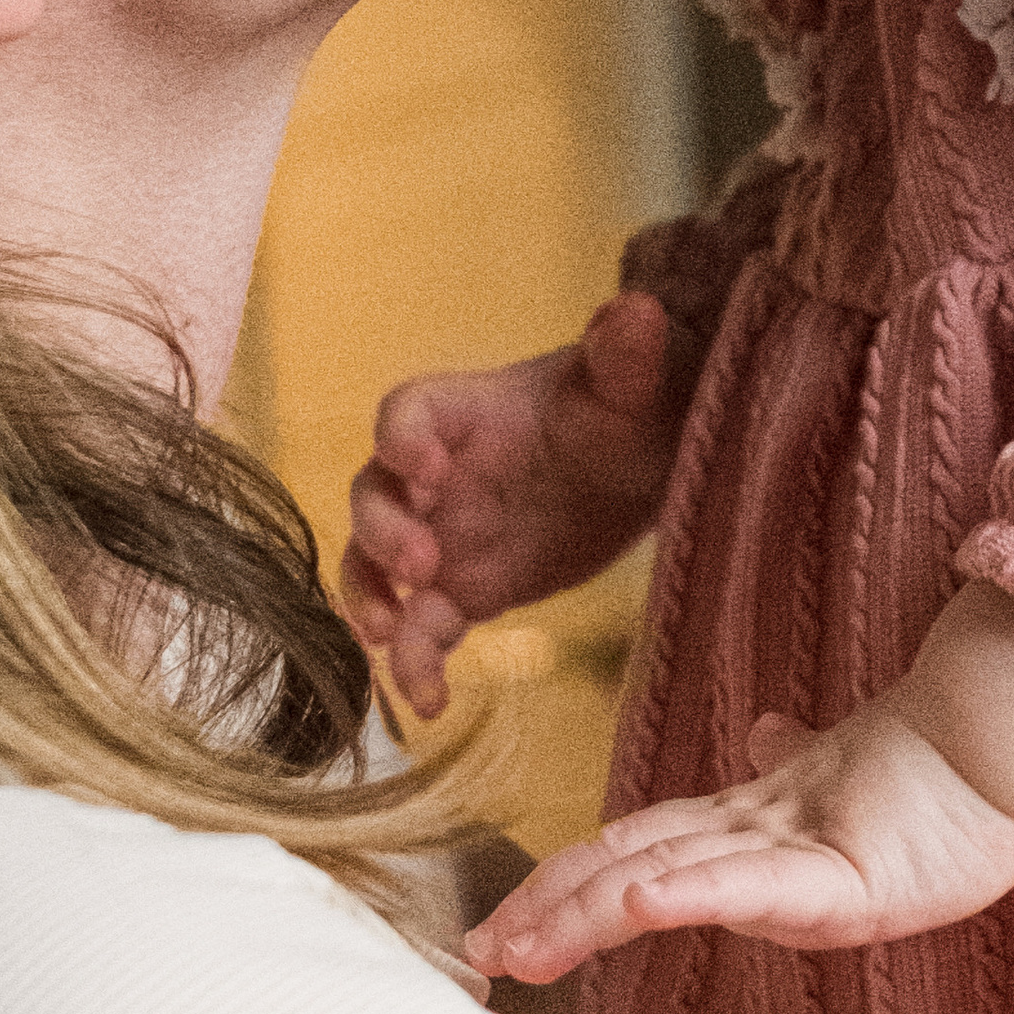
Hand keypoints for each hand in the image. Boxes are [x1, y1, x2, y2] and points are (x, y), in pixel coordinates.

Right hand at [339, 294, 685, 719]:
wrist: (642, 464)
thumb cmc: (623, 406)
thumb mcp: (629, 382)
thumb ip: (623, 353)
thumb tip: (637, 310)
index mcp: (462, 410)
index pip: (405, 414)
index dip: (402, 440)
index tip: (427, 468)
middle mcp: (433, 474)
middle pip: (373, 495)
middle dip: (384, 531)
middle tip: (425, 563)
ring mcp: (441, 536)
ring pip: (375, 568)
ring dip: (371, 600)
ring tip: (392, 637)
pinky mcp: (464, 591)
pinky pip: (421, 629)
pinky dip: (414, 663)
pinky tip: (429, 703)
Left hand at [465, 695, 1013, 983]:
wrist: (1011, 728)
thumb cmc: (942, 767)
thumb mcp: (851, 780)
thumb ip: (800, 768)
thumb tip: (767, 737)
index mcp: (755, 818)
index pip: (636, 851)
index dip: (565, 882)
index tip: (503, 927)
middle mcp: (753, 828)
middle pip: (624, 864)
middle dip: (546, 909)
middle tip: (475, 951)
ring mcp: (792, 845)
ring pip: (664, 875)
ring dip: (583, 910)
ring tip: (519, 943)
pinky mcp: (841, 867)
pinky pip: (751, 884)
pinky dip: (688, 893)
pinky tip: (640, 907)